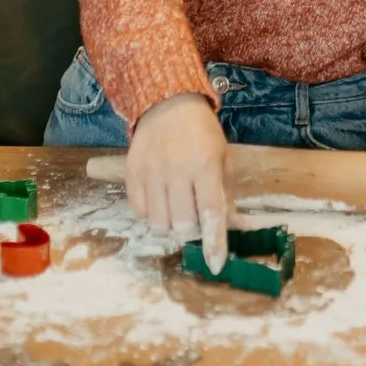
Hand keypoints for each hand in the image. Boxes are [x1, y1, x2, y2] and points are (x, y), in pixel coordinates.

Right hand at [127, 92, 231, 270]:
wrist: (166, 101)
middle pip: (182, 223)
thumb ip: (226, 193)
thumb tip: (234, 227)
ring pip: (159, 223)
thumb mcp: (223, 156)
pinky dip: (151, 214)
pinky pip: (139, 211)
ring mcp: (151, 172)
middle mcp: (176, 170)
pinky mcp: (131, 173)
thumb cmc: (201, 131)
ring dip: (171, 224)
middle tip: (195, 215)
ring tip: (177, 207)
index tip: (216, 263)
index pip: (210, 212)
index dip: (214, 241)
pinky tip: (160, 199)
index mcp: (204, 165)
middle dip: (192, 229)